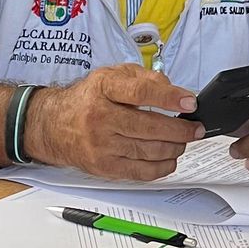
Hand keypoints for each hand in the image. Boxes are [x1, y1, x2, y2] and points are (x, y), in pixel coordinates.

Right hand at [23, 65, 199, 179]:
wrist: (53, 125)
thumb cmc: (87, 99)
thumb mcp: (111, 76)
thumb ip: (143, 78)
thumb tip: (172, 90)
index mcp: (103, 89)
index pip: (140, 92)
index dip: (169, 98)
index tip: (190, 103)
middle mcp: (100, 118)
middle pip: (149, 127)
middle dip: (180, 130)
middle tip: (195, 128)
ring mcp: (101, 146)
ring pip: (149, 152)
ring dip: (174, 148)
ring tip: (183, 141)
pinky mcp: (104, 167)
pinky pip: (141, 172)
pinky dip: (162, 167)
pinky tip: (170, 158)